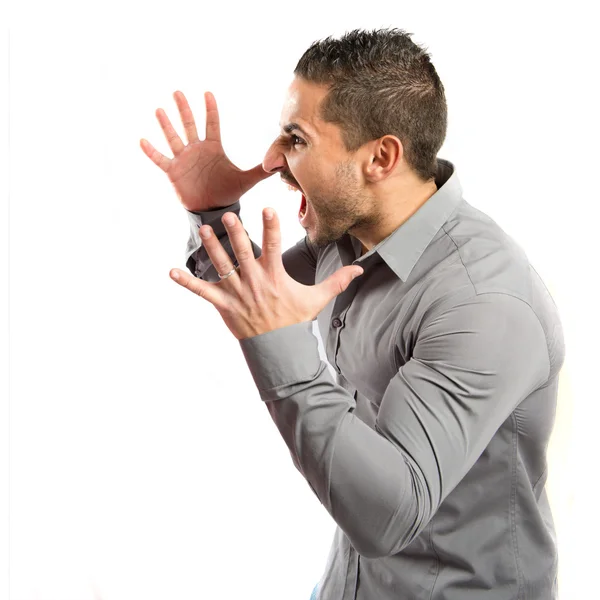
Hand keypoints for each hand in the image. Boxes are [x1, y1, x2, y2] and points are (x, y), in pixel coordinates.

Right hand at [140, 91, 272, 211]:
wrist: (213, 210)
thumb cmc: (228, 193)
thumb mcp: (246, 181)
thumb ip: (262, 171)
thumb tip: (281, 163)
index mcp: (213, 149)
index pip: (212, 124)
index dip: (210, 110)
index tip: (208, 94)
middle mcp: (197, 150)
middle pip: (190, 125)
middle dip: (184, 109)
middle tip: (178, 92)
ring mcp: (183, 159)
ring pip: (174, 138)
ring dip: (167, 125)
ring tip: (160, 110)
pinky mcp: (173, 172)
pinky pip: (161, 159)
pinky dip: (152, 151)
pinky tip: (143, 140)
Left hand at [169, 208, 363, 339]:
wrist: (278, 348)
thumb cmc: (295, 321)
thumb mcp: (317, 300)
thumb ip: (337, 281)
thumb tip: (360, 269)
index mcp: (275, 277)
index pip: (274, 246)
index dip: (271, 227)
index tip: (267, 208)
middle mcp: (254, 282)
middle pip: (243, 253)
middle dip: (235, 233)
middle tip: (227, 215)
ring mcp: (237, 293)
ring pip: (221, 266)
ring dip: (211, 247)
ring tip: (203, 229)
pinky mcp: (223, 305)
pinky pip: (203, 292)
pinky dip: (187, 282)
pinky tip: (170, 271)